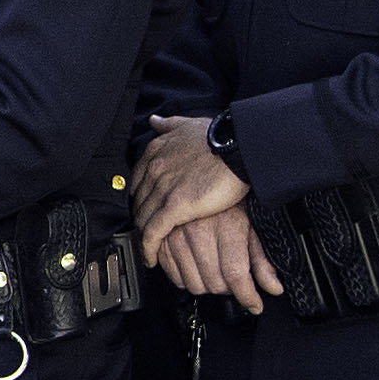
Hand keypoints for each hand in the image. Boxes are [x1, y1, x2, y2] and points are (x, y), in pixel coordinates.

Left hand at [134, 118, 270, 310]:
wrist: (240, 147)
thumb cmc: (222, 137)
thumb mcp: (189, 124)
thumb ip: (169, 125)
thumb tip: (154, 121)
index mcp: (156, 152)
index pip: (137, 180)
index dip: (142, 196)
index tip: (146, 205)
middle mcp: (154, 170)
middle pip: (139, 202)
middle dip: (143, 217)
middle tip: (150, 230)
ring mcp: (162, 189)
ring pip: (143, 219)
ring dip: (146, 235)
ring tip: (152, 246)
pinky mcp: (174, 207)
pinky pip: (153, 233)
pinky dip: (149, 248)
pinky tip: (151, 258)